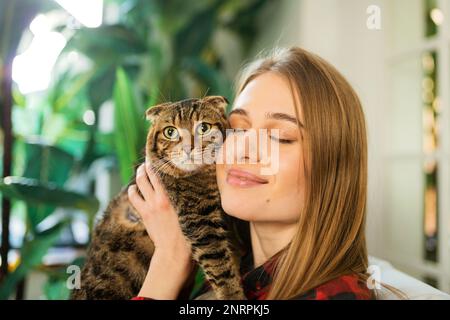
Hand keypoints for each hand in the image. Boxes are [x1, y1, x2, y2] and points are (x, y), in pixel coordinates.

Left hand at [128, 159, 193, 298]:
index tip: (161, 155)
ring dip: (139, 175)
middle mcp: (161, 197)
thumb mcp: (194, 213)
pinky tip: (133, 189)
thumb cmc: (189, 233)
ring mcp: (150, 205)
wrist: (175, 252)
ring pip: (139, 183)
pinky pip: (133, 196)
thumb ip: (193, 198)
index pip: (165, 173)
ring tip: (140, 171)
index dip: (161, 162)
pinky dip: (132, 190)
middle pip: (149, 174)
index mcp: (174, 196)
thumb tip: (201, 187)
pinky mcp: (144, 213)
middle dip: (147, 166)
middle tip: (148, 161)